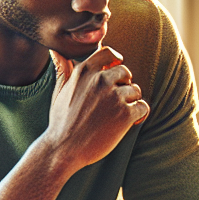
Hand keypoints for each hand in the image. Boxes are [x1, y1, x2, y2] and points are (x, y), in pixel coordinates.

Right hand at [39, 46, 149, 176]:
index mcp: (84, 72)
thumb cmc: (61, 121)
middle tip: (114, 102)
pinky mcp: (125, 114)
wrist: (64, 149)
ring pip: (136, 90)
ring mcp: (114, 97)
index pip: (108, 54)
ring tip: (117, 115)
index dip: (115, 61)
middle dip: (123, 85)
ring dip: (131, 102)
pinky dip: (139, 115)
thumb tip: (55, 50)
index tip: (115, 73)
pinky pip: (143, 107)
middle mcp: (101, 81)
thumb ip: (63, 70)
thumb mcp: (59, 92)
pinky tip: (129, 123)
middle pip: (126, 72)